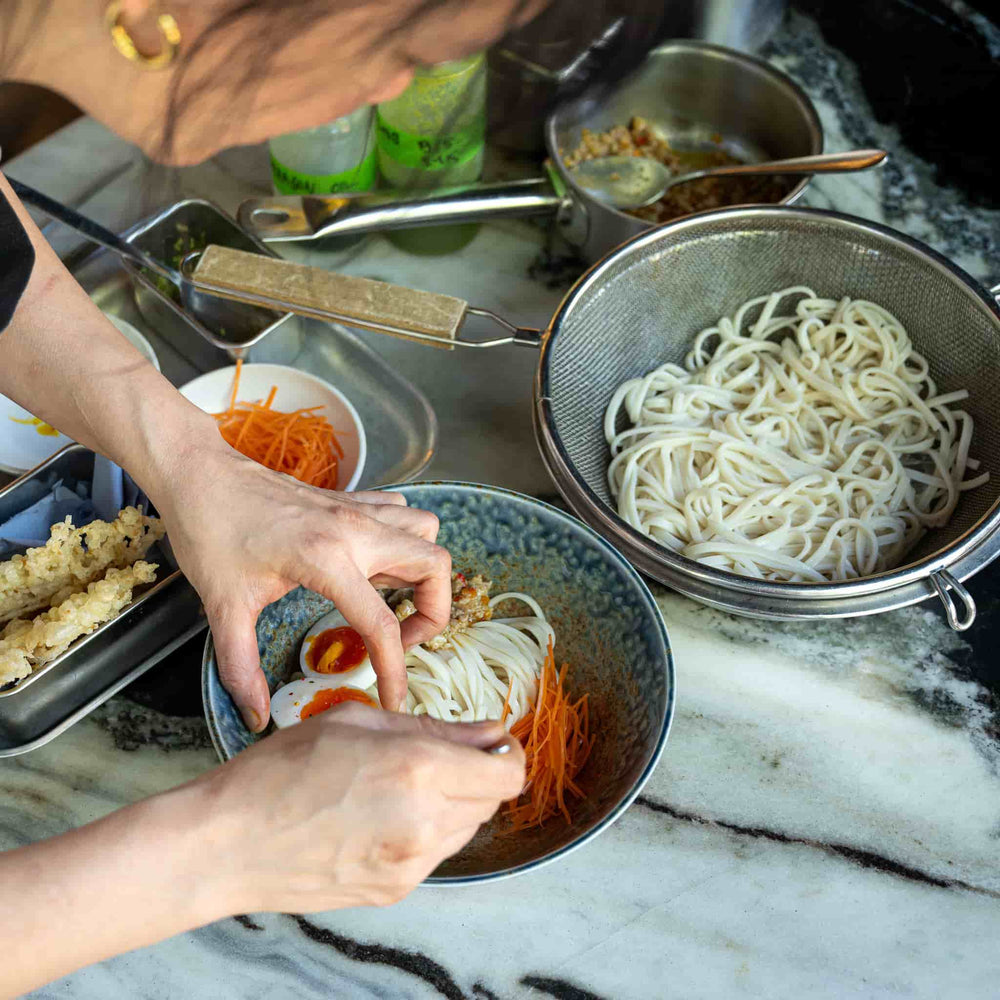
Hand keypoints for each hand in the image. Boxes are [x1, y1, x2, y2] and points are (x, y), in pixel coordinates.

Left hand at [150, 439, 451, 728]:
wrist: (199, 473)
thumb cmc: (208, 533)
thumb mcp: (222, 606)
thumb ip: (241, 667)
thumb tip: (255, 714)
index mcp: (327, 559)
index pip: (382, 624)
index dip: (395, 671)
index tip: (394, 701)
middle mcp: (355, 530)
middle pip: (435, 565)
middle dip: (433, 611)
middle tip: (399, 638)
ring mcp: (356, 509)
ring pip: (427, 532)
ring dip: (424, 569)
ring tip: (390, 599)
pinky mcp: (349, 499)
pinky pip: (401, 514)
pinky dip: (404, 540)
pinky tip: (373, 564)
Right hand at [198, 704, 525, 911]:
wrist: (227, 844)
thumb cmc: (280, 772)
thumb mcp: (358, 722)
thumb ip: (433, 728)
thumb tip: (488, 733)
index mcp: (417, 768)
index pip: (507, 772)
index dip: (507, 753)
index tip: (493, 741)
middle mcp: (424, 822)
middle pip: (492, 800)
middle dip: (479, 773)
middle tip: (439, 754)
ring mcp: (411, 864)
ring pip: (467, 828)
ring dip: (454, 802)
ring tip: (401, 783)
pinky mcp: (395, 890)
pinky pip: (436, 853)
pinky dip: (427, 830)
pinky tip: (384, 813)